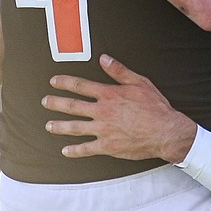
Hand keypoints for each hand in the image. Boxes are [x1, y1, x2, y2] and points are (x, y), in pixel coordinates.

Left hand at [43, 55, 197, 163]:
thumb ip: (119, 71)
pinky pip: (86, 149)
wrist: (165, 131)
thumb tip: (104, 59)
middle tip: (45, 101)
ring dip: (59, 126)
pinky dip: (74, 150)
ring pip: (75, 127)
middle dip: (56, 103)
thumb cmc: (155, 106)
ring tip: (49, 125)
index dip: (65, 83)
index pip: (81, 86)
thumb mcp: (140, 82)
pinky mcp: (107, 146)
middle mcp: (102, 111)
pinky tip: (65, 150)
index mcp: (109, 94)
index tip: (54, 81)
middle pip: (73, 106)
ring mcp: (103, 130)